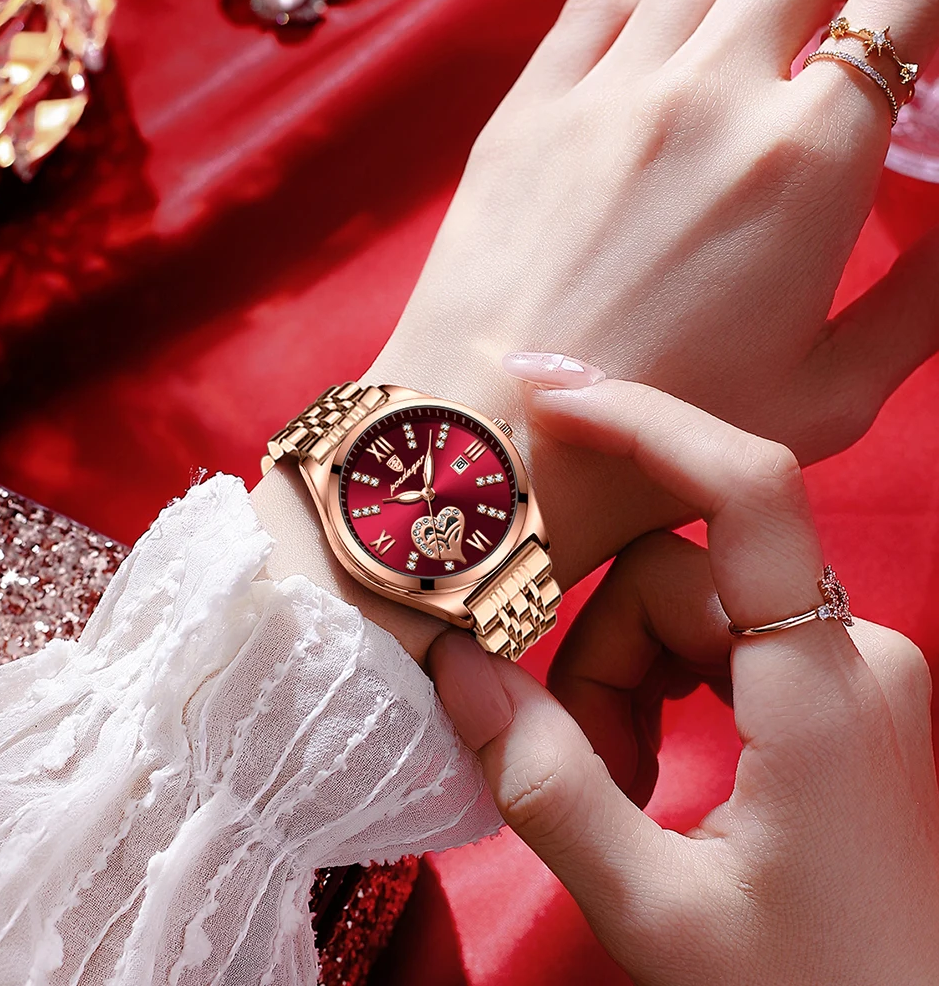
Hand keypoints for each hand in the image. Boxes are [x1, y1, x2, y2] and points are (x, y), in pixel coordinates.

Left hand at [365, 0, 938, 594]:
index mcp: (806, 158)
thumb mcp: (828, 399)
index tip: (905, 49)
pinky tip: (664, 24)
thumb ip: (920, 304)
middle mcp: (710, 95)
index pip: (902, 2)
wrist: (495, 445)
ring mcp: (608, 93)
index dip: (913, 11)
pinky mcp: (529, 110)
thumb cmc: (656, 445)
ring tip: (750, 40)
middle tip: (831, 42)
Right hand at [430, 379, 938, 984]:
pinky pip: (707, 641)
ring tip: (625, 794)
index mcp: (821, 692)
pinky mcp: (825, 684)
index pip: (747, 489)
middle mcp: (847, 648)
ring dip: (621, 685)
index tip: (546, 393)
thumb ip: (545, 786)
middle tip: (591, 777)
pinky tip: (650, 772)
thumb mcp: (656, 911)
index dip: (646, 421)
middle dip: (598, 662)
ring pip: (677, 607)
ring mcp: (842, 663)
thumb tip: (457, 666)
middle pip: (669, 576)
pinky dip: (655, 690)